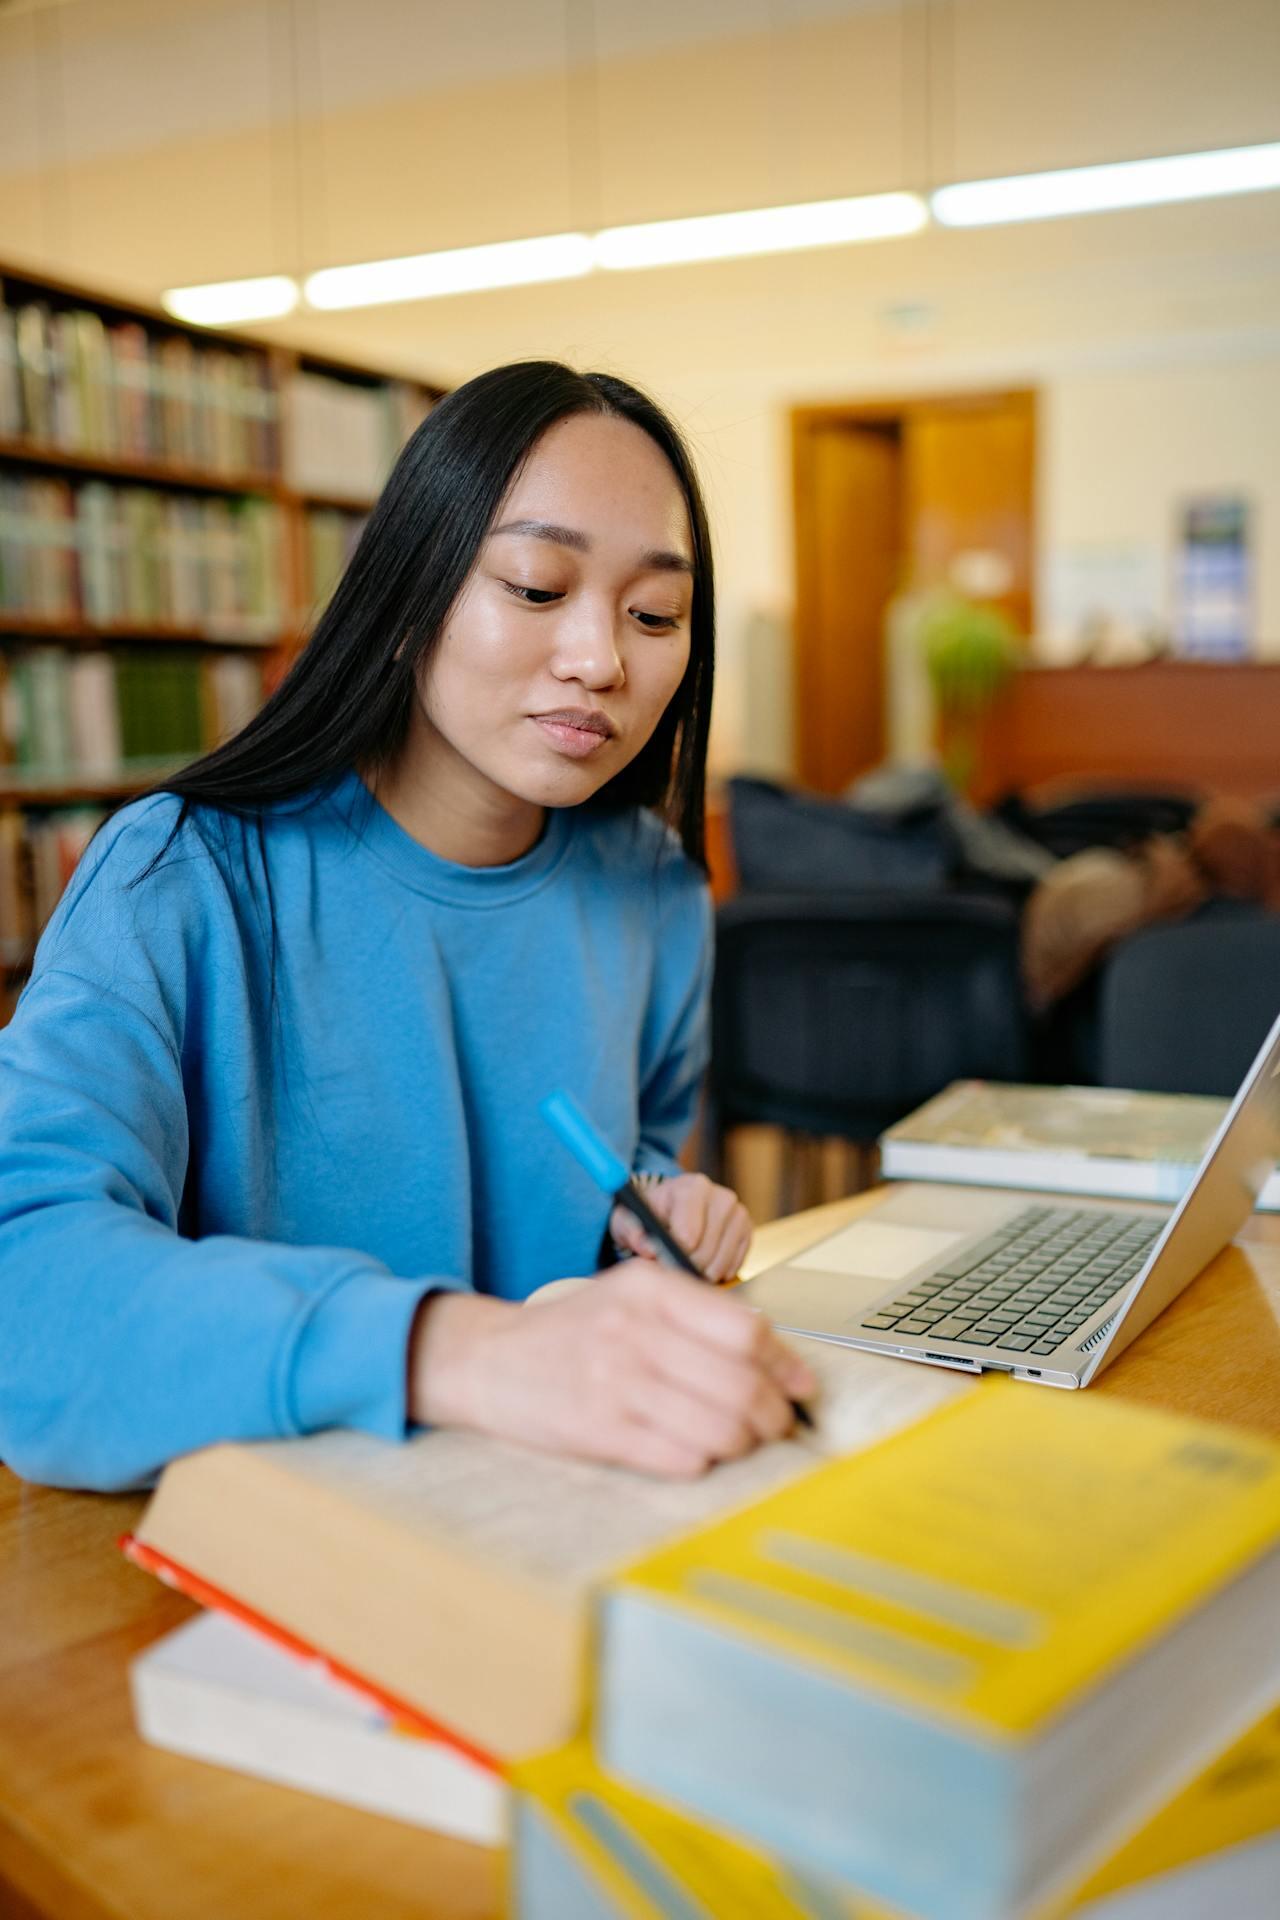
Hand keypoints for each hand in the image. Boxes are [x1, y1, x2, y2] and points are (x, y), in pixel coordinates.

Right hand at [408, 1261, 815, 1478]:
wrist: (491, 1360)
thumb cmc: (577, 1331)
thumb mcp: (633, 1297)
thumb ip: (701, 1317)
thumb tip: (781, 1361)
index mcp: (650, 1290)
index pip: (747, 1329)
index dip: (785, 1365)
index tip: (800, 1387)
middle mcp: (634, 1332)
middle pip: (741, 1384)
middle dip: (772, 1415)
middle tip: (775, 1425)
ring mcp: (615, 1382)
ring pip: (719, 1428)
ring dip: (742, 1444)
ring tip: (738, 1442)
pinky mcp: (599, 1431)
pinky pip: (681, 1458)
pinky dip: (702, 1461)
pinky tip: (695, 1451)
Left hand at [610, 1173, 751, 1281]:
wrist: (669, 1211)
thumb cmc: (647, 1216)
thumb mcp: (628, 1220)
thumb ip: (632, 1232)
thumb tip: (648, 1249)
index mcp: (691, 1187)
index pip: (688, 1235)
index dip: (672, 1254)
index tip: (660, 1258)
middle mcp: (720, 1196)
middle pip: (705, 1251)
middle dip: (685, 1266)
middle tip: (670, 1265)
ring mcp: (737, 1214)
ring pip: (721, 1262)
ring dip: (700, 1273)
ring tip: (684, 1263)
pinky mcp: (747, 1232)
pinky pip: (734, 1266)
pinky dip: (716, 1272)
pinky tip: (702, 1263)